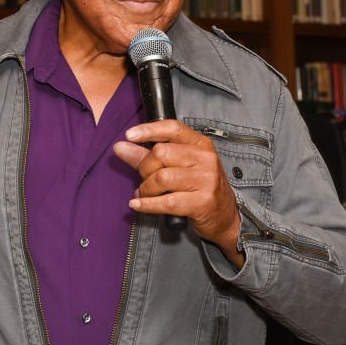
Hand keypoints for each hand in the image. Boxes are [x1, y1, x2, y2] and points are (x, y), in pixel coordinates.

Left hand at [113, 119, 242, 266]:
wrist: (225, 216)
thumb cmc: (199, 187)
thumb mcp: (178, 166)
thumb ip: (147, 155)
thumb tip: (120, 147)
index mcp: (200, 144)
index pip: (172, 128)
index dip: (148, 130)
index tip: (129, 135)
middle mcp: (205, 158)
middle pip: (161, 153)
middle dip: (144, 168)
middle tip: (145, 178)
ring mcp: (206, 180)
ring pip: (161, 178)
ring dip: (145, 188)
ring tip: (145, 193)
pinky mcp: (202, 202)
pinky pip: (166, 202)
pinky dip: (146, 204)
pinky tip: (138, 205)